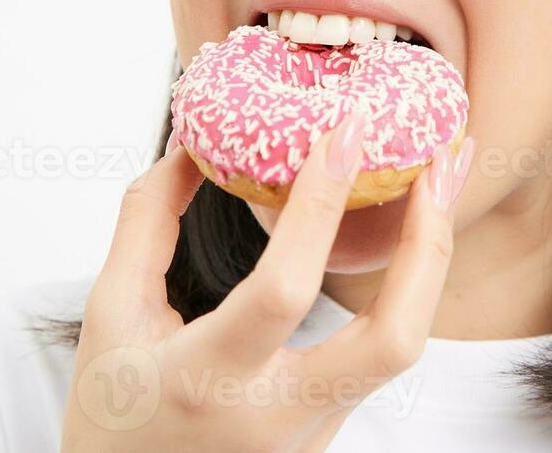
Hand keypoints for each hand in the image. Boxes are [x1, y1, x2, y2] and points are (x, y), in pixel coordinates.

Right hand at [61, 111, 475, 451]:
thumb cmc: (113, 414)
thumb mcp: (109, 315)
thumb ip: (147, 224)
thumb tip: (189, 148)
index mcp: (209, 379)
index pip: (284, 290)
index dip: (319, 206)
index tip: (346, 130)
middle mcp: (276, 414)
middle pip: (393, 339)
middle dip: (428, 245)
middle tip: (441, 162)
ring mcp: (315, 430)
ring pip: (403, 345)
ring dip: (431, 258)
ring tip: (442, 179)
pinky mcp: (332, 428)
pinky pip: (384, 348)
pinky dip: (408, 283)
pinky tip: (412, 230)